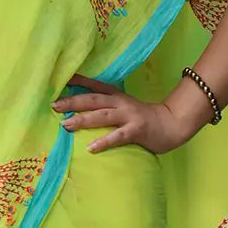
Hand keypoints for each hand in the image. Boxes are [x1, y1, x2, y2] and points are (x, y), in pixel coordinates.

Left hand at [53, 77, 202, 154]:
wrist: (173, 124)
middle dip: (73, 102)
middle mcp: (121, 103)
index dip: (78, 81)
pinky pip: (117, 136)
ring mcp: (129, 116)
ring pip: (102, 115)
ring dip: (83, 119)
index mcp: (117, 96)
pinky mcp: (137, 130)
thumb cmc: (145, 119)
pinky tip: (90, 148)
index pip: (95, 86)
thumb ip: (108, 107)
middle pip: (93, 100)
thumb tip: (83, 111)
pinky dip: (103, 141)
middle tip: (54, 105)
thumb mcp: (125, 107)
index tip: (60, 80)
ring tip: (65, 125)